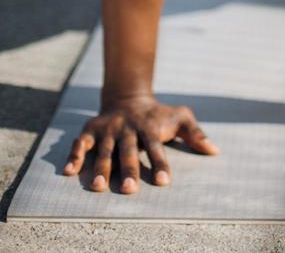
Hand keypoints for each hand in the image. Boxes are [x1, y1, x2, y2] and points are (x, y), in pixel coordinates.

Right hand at [62, 94, 219, 193]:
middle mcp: (128, 129)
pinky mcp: (91, 129)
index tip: (165, 182)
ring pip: (105, 149)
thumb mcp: (179, 116)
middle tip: (129, 190)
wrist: (129, 95)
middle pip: (129, 151)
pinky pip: (81, 143)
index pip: (156, 148)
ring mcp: (109, 129)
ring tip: (98, 187)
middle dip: (128, 170)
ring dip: (101, 167)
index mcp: (149, 128)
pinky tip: (69, 172)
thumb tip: (215, 151)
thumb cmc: (158, 114)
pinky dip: (74, 156)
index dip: (160, 164)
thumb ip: (195, 133)